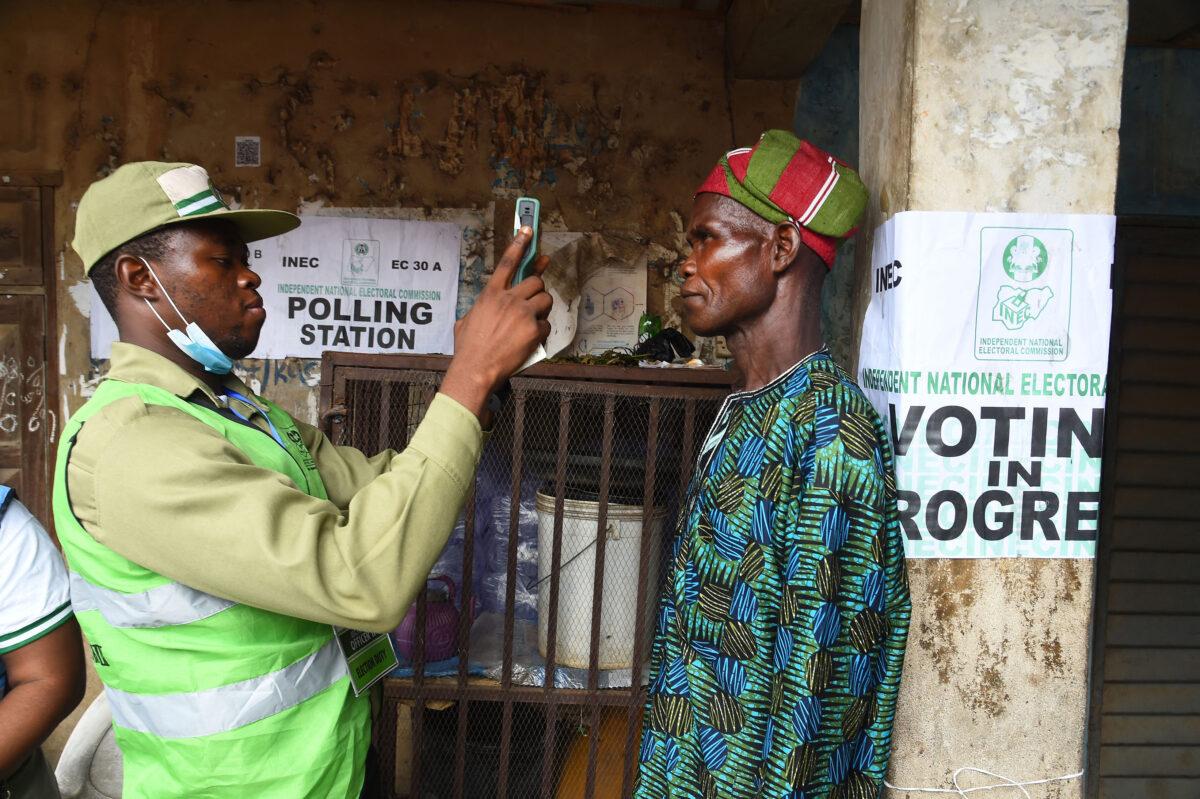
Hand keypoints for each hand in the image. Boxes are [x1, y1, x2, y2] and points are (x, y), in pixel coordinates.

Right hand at [441, 227, 551, 418]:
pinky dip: (541, 332)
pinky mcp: (534, 331)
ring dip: (543, 309)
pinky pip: (546, 325)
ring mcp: (522, 314)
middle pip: (535, 281)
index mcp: (490, 295)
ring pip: (545, 300)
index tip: (528, 229)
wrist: (475, 369)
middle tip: (534, 301)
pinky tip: (530, 340)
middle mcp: (508, 300)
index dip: (519, 244)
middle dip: (537, 290)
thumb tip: (484, 309)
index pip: (507, 263)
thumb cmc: (468, 349)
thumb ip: (480, 308)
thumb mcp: (467, 321)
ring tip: (533, 321)